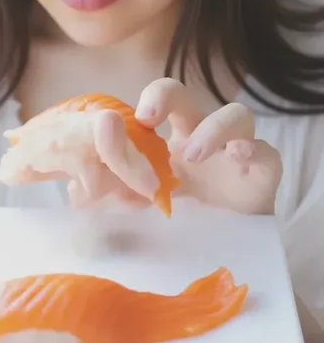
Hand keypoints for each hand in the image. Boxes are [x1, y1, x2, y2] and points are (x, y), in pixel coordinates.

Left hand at [69, 79, 282, 214]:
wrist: (231, 246)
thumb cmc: (187, 213)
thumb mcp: (146, 202)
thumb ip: (114, 195)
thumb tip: (73, 194)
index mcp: (171, 138)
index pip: (154, 105)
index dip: (138, 103)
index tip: (115, 120)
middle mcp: (202, 134)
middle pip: (186, 97)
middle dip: (165, 96)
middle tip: (147, 117)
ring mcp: (236, 150)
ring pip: (237, 115)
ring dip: (213, 128)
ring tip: (192, 154)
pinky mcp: (263, 172)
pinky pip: (268, 153)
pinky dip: (255, 150)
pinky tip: (240, 157)